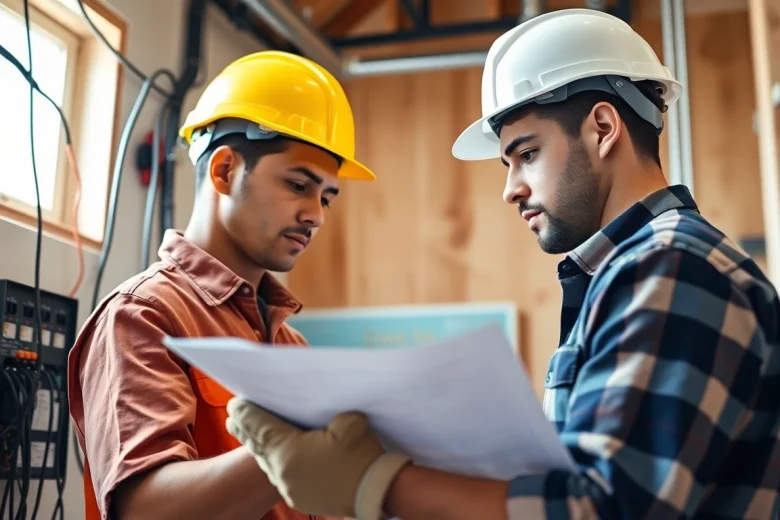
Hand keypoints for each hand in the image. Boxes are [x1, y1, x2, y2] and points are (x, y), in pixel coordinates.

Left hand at [225, 397, 411, 519]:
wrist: (376, 492)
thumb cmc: (361, 456)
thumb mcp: (348, 423)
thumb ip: (328, 415)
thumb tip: (325, 415)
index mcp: (289, 450)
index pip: (259, 427)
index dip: (246, 413)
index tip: (235, 403)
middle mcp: (282, 471)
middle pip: (257, 446)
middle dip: (244, 430)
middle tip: (233, 416)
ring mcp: (289, 488)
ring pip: (267, 463)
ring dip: (259, 447)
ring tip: (251, 435)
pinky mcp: (299, 498)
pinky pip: (281, 476)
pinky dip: (274, 462)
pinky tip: (277, 456)